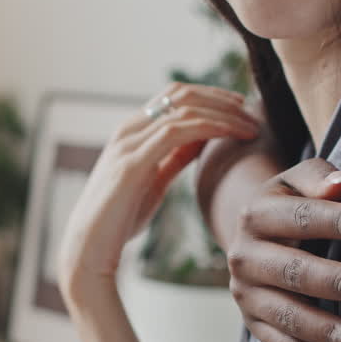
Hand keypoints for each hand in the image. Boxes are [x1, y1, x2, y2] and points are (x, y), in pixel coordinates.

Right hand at [58, 84, 258, 298]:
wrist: (89, 249)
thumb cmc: (119, 220)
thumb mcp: (153, 181)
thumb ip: (173, 158)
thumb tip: (200, 141)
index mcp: (131, 132)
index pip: (174, 96)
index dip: (211, 96)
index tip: (240, 107)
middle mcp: (128, 130)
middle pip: (181, 93)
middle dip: (221, 98)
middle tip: (251, 111)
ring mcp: (128, 143)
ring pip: (184, 108)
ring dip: (224, 113)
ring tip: (250, 126)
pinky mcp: (133, 162)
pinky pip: (179, 130)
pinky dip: (211, 126)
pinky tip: (232, 133)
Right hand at [226, 158, 340, 341]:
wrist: (256, 236)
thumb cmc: (296, 203)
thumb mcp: (300, 182)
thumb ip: (320, 179)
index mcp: (257, 214)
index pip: (299, 218)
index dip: (336, 223)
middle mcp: (244, 256)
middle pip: (293, 272)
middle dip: (338, 285)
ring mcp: (246, 295)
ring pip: (289, 317)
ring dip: (330, 334)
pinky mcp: (253, 325)